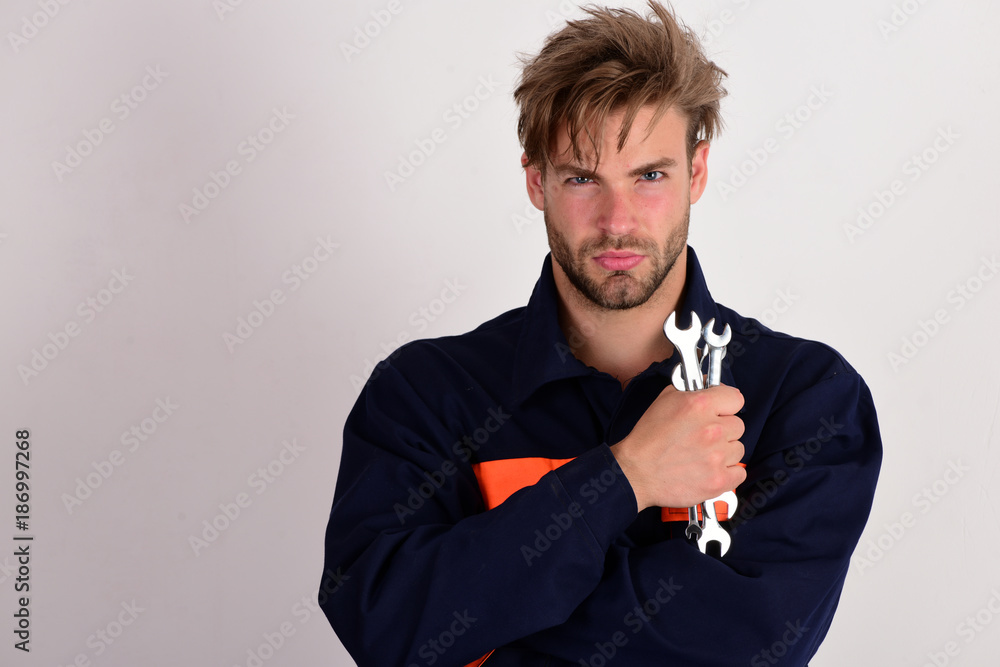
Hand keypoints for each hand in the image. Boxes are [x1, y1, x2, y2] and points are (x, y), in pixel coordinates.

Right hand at [610, 384, 745, 510]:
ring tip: (703, 455)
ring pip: (738, 449)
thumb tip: (711, 386)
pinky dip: (727, 473)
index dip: (726, 405)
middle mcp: (713, 430)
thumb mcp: (665, 400)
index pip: (736, 398)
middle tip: (704, 437)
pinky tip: (710, 470)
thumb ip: (692, 391)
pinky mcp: (718, 480)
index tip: (721, 411)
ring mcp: (717, 457)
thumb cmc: (647, 439)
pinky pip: (739, 473)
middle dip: (723, 430)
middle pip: (738, 426)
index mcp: (700, 405)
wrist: (636, 472)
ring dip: (725, 452)